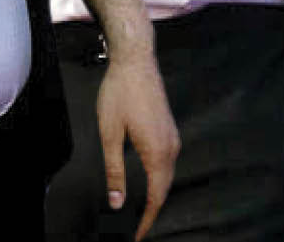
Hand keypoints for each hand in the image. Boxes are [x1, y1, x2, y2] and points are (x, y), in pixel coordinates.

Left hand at [96, 50, 179, 239]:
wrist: (136, 60)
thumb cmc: (120, 93)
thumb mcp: (110, 133)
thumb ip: (114, 170)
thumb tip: (116, 202)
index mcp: (157, 152)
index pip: (155, 198)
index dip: (146, 220)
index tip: (137, 236)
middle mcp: (171, 147)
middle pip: (164, 190)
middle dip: (151, 212)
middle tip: (137, 228)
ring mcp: (172, 137)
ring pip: (167, 176)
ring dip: (156, 195)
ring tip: (140, 211)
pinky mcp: (169, 128)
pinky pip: (167, 162)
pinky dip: (158, 178)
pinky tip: (147, 182)